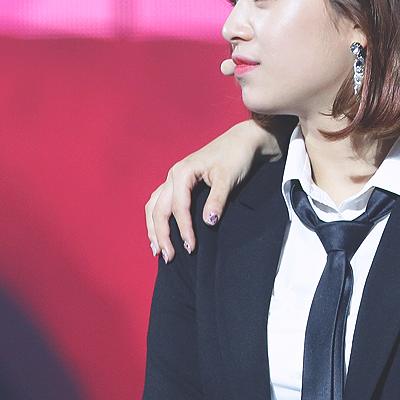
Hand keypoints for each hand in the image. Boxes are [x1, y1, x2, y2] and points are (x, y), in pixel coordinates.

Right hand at [146, 120, 281, 259]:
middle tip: (168, 257)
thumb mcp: (228, 178)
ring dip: (154, 228)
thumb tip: (208, 222)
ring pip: (155, 206)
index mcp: (182, 172)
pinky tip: (162, 232)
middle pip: (158, 209)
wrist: (245, 141)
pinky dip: (159, 219)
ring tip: (157, 250)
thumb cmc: (237, 156)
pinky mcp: (182, 184)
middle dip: (161, 234)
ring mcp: (175, 179)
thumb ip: (217, 199)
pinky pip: (161, 203)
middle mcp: (173, 175)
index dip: (183, 229)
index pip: (178, 207)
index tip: (191, 249)